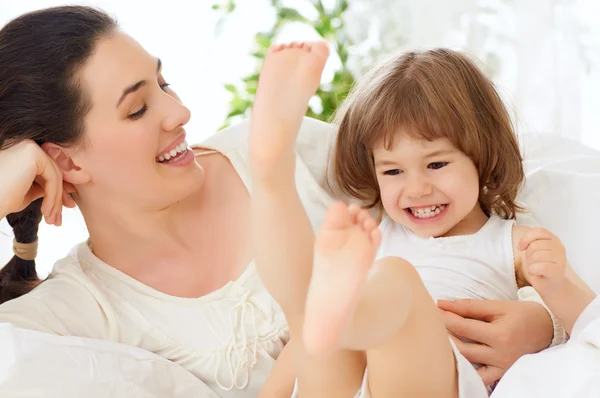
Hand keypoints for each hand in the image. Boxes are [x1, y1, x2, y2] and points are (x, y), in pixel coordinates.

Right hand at [0, 140, 75, 224]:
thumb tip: (67, 187)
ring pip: (55, 176)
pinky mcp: (32, 153)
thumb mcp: (28, 191)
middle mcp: (27, 145)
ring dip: (56, 200)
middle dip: (59, 198)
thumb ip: (45, 186)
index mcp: (24, 153)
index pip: (49, 171)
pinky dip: (53, 196)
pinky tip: (47, 211)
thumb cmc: (2, 199)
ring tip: (52, 219)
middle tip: (58, 219)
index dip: (58, 191)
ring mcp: (29, 146)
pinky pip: (53, 177)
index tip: (62, 209)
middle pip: (54, 172)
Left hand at [438, 299, 552, 384]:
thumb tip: (442, 304)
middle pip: (460, 347)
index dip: (444, 317)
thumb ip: (469, 306)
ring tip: (441, 338)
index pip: (461, 327)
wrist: (548, 330)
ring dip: (451, 350)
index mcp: (499, 335)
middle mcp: (500, 355)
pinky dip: (467, 369)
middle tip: (432, 322)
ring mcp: (501, 368)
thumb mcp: (497, 306)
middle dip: (444, 333)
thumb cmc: (522, 315)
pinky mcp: (502, 375)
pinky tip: (456, 359)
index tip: (433, 308)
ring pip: (466, 363)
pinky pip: (479, 377)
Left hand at [518, 228, 566, 293]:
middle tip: (533, 261)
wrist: (553, 285)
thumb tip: (521, 244)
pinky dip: (533, 271)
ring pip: (536, 256)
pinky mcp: (558, 270)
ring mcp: (561, 259)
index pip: (538, 232)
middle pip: (534, 245)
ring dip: (530, 263)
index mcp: (553, 239)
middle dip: (528, 255)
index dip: (526, 238)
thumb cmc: (541, 266)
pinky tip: (536, 273)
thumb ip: (531, 241)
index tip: (521, 247)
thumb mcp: (535, 250)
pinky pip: (539, 267)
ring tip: (536, 267)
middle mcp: (559, 247)